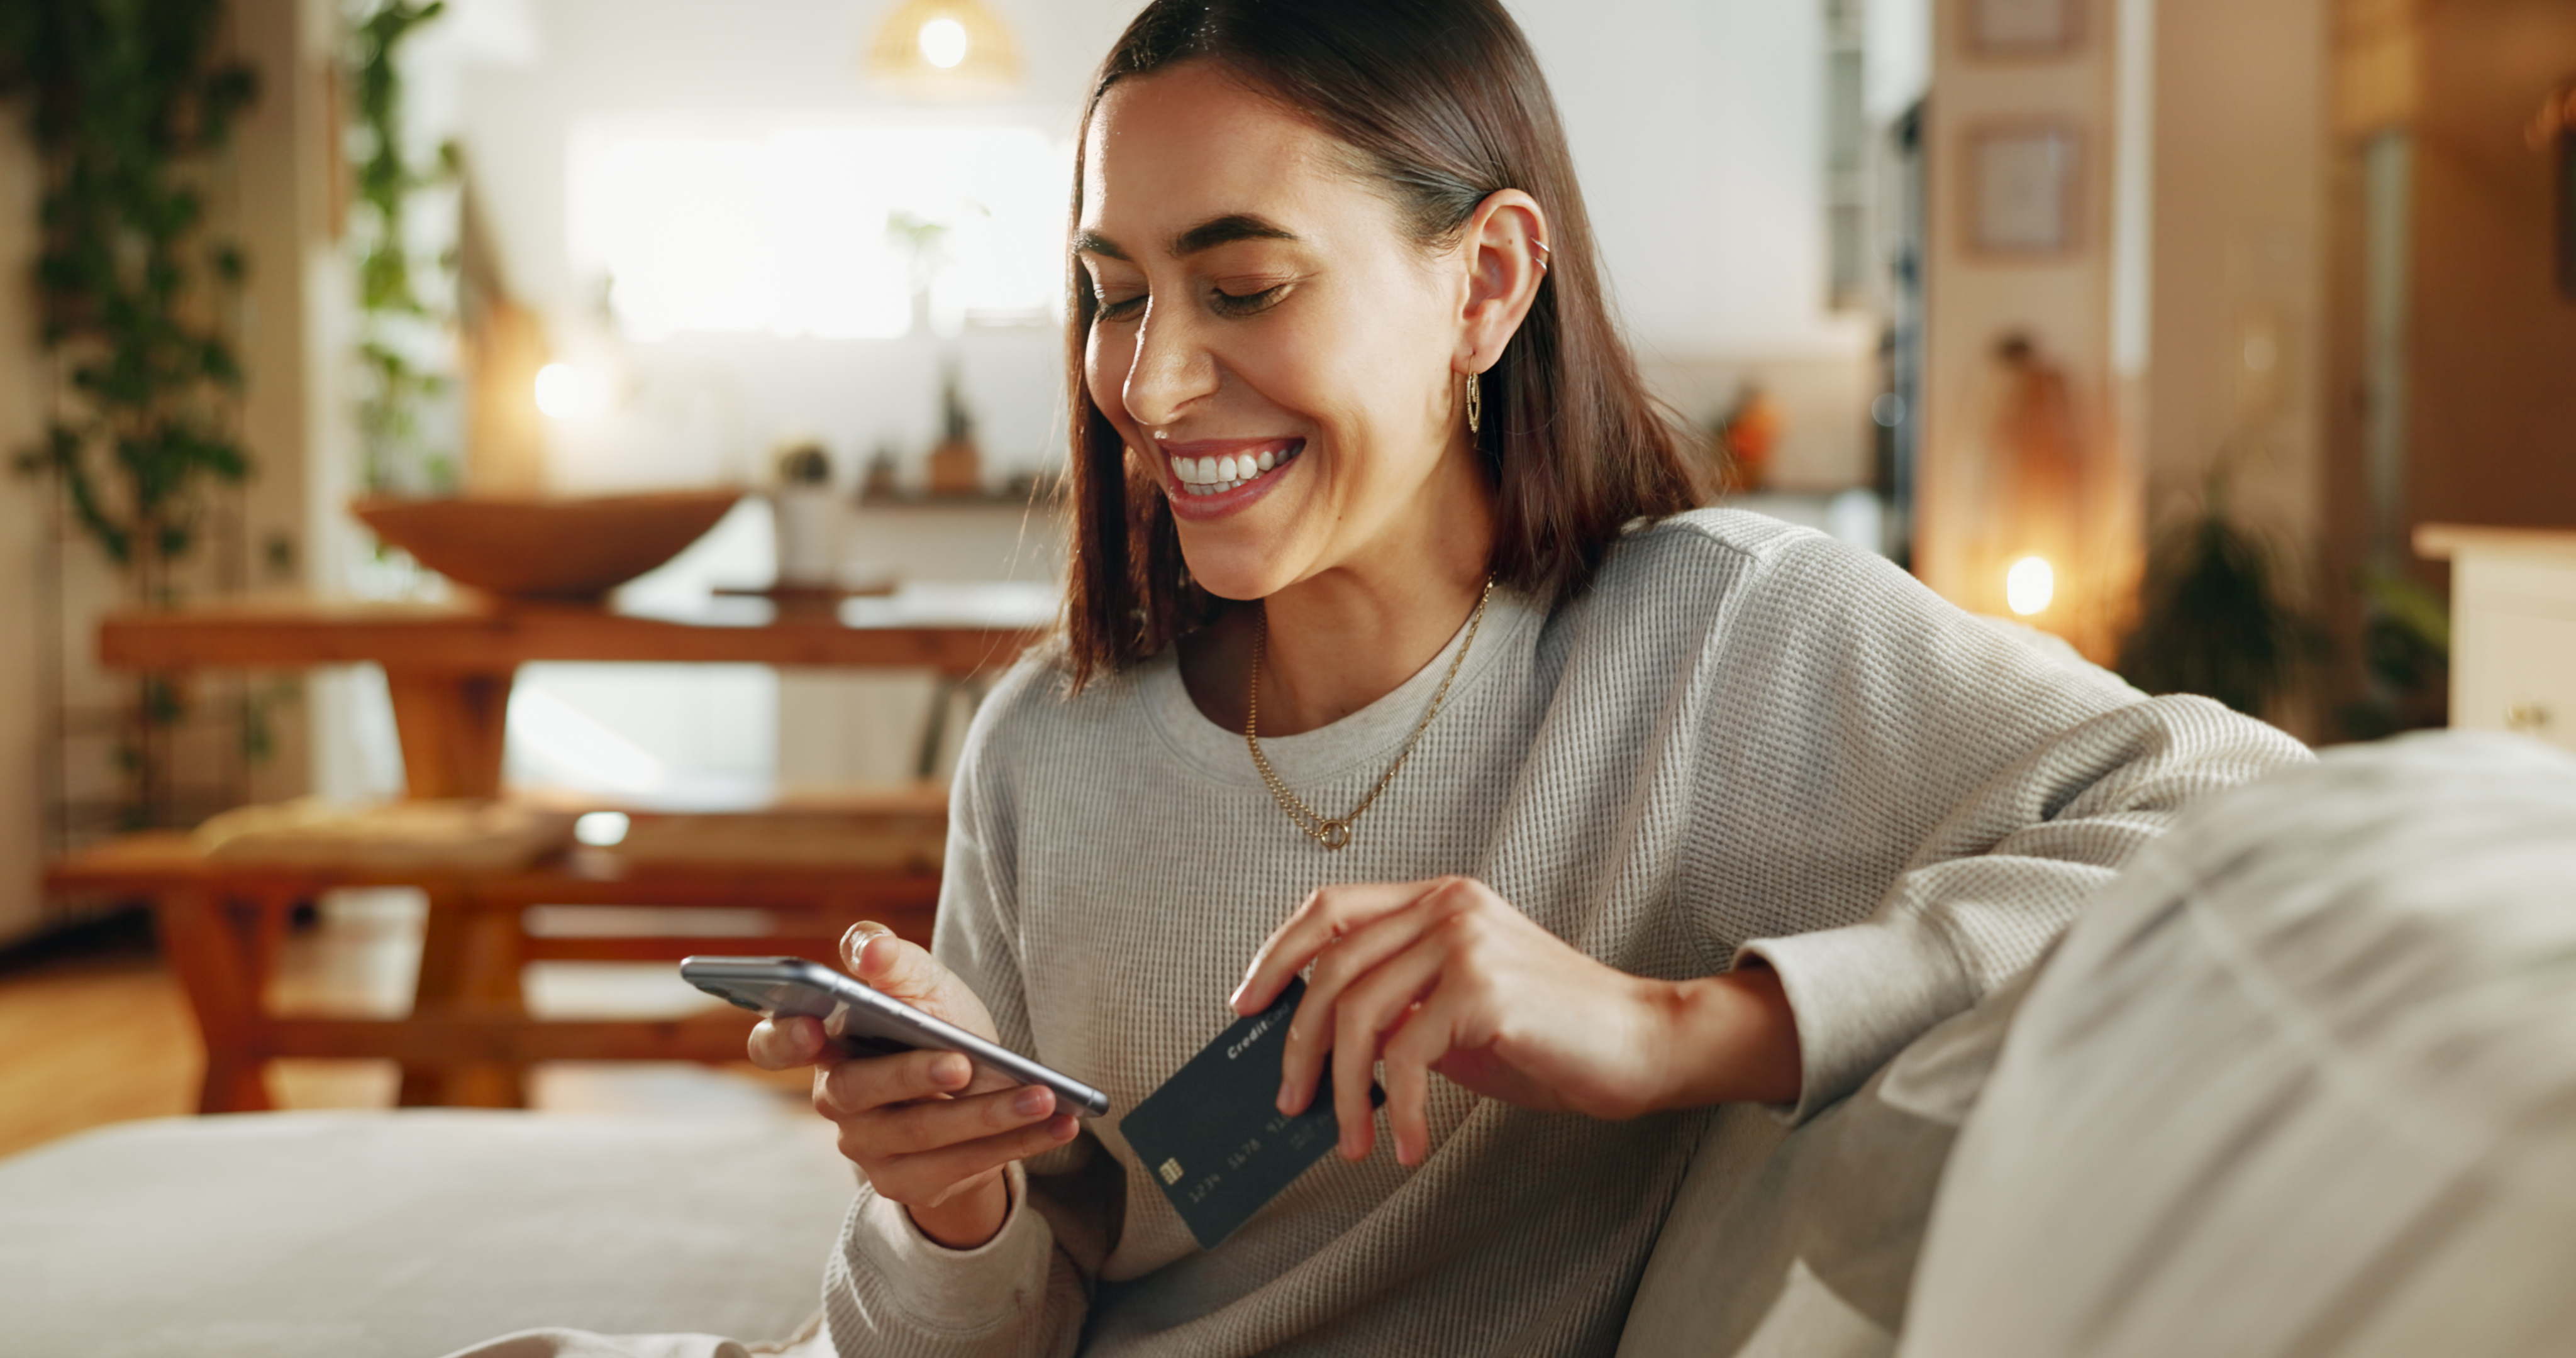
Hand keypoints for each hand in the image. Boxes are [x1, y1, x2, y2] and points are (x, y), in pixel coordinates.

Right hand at [747, 923, 1077, 1247]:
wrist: (976, 1087)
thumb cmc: (937, 1023)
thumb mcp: (924, 984)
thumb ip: (893, 959)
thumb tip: (867, 948)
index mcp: (826, 1042)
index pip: (775, 1044)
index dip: (784, 1039)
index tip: (811, 1028)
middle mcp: (836, 1099)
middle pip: (859, 1091)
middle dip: (913, 1075)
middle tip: (963, 1063)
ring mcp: (866, 1147)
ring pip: (922, 1133)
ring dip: (988, 1115)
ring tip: (1042, 1096)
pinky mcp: (905, 1183)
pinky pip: (961, 1165)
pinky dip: (1015, 1143)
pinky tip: (1058, 1123)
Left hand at [1230, 877, 1802, 1165]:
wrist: (1643, 1044)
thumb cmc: (1550, 1037)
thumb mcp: (1457, 1015)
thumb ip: (1398, 1012)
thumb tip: (1317, 1051)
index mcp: (1438, 900)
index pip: (1330, 908)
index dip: (1277, 954)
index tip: (1245, 1006)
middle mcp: (1446, 906)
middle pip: (1330, 966)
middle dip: (1298, 1043)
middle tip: (1290, 1101)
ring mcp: (1465, 940)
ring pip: (1357, 1012)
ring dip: (1343, 1089)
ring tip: (1350, 1139)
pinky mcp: (1484, 987)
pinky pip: (1407, 1053)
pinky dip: (1400, 1109)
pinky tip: (1411, 1144)